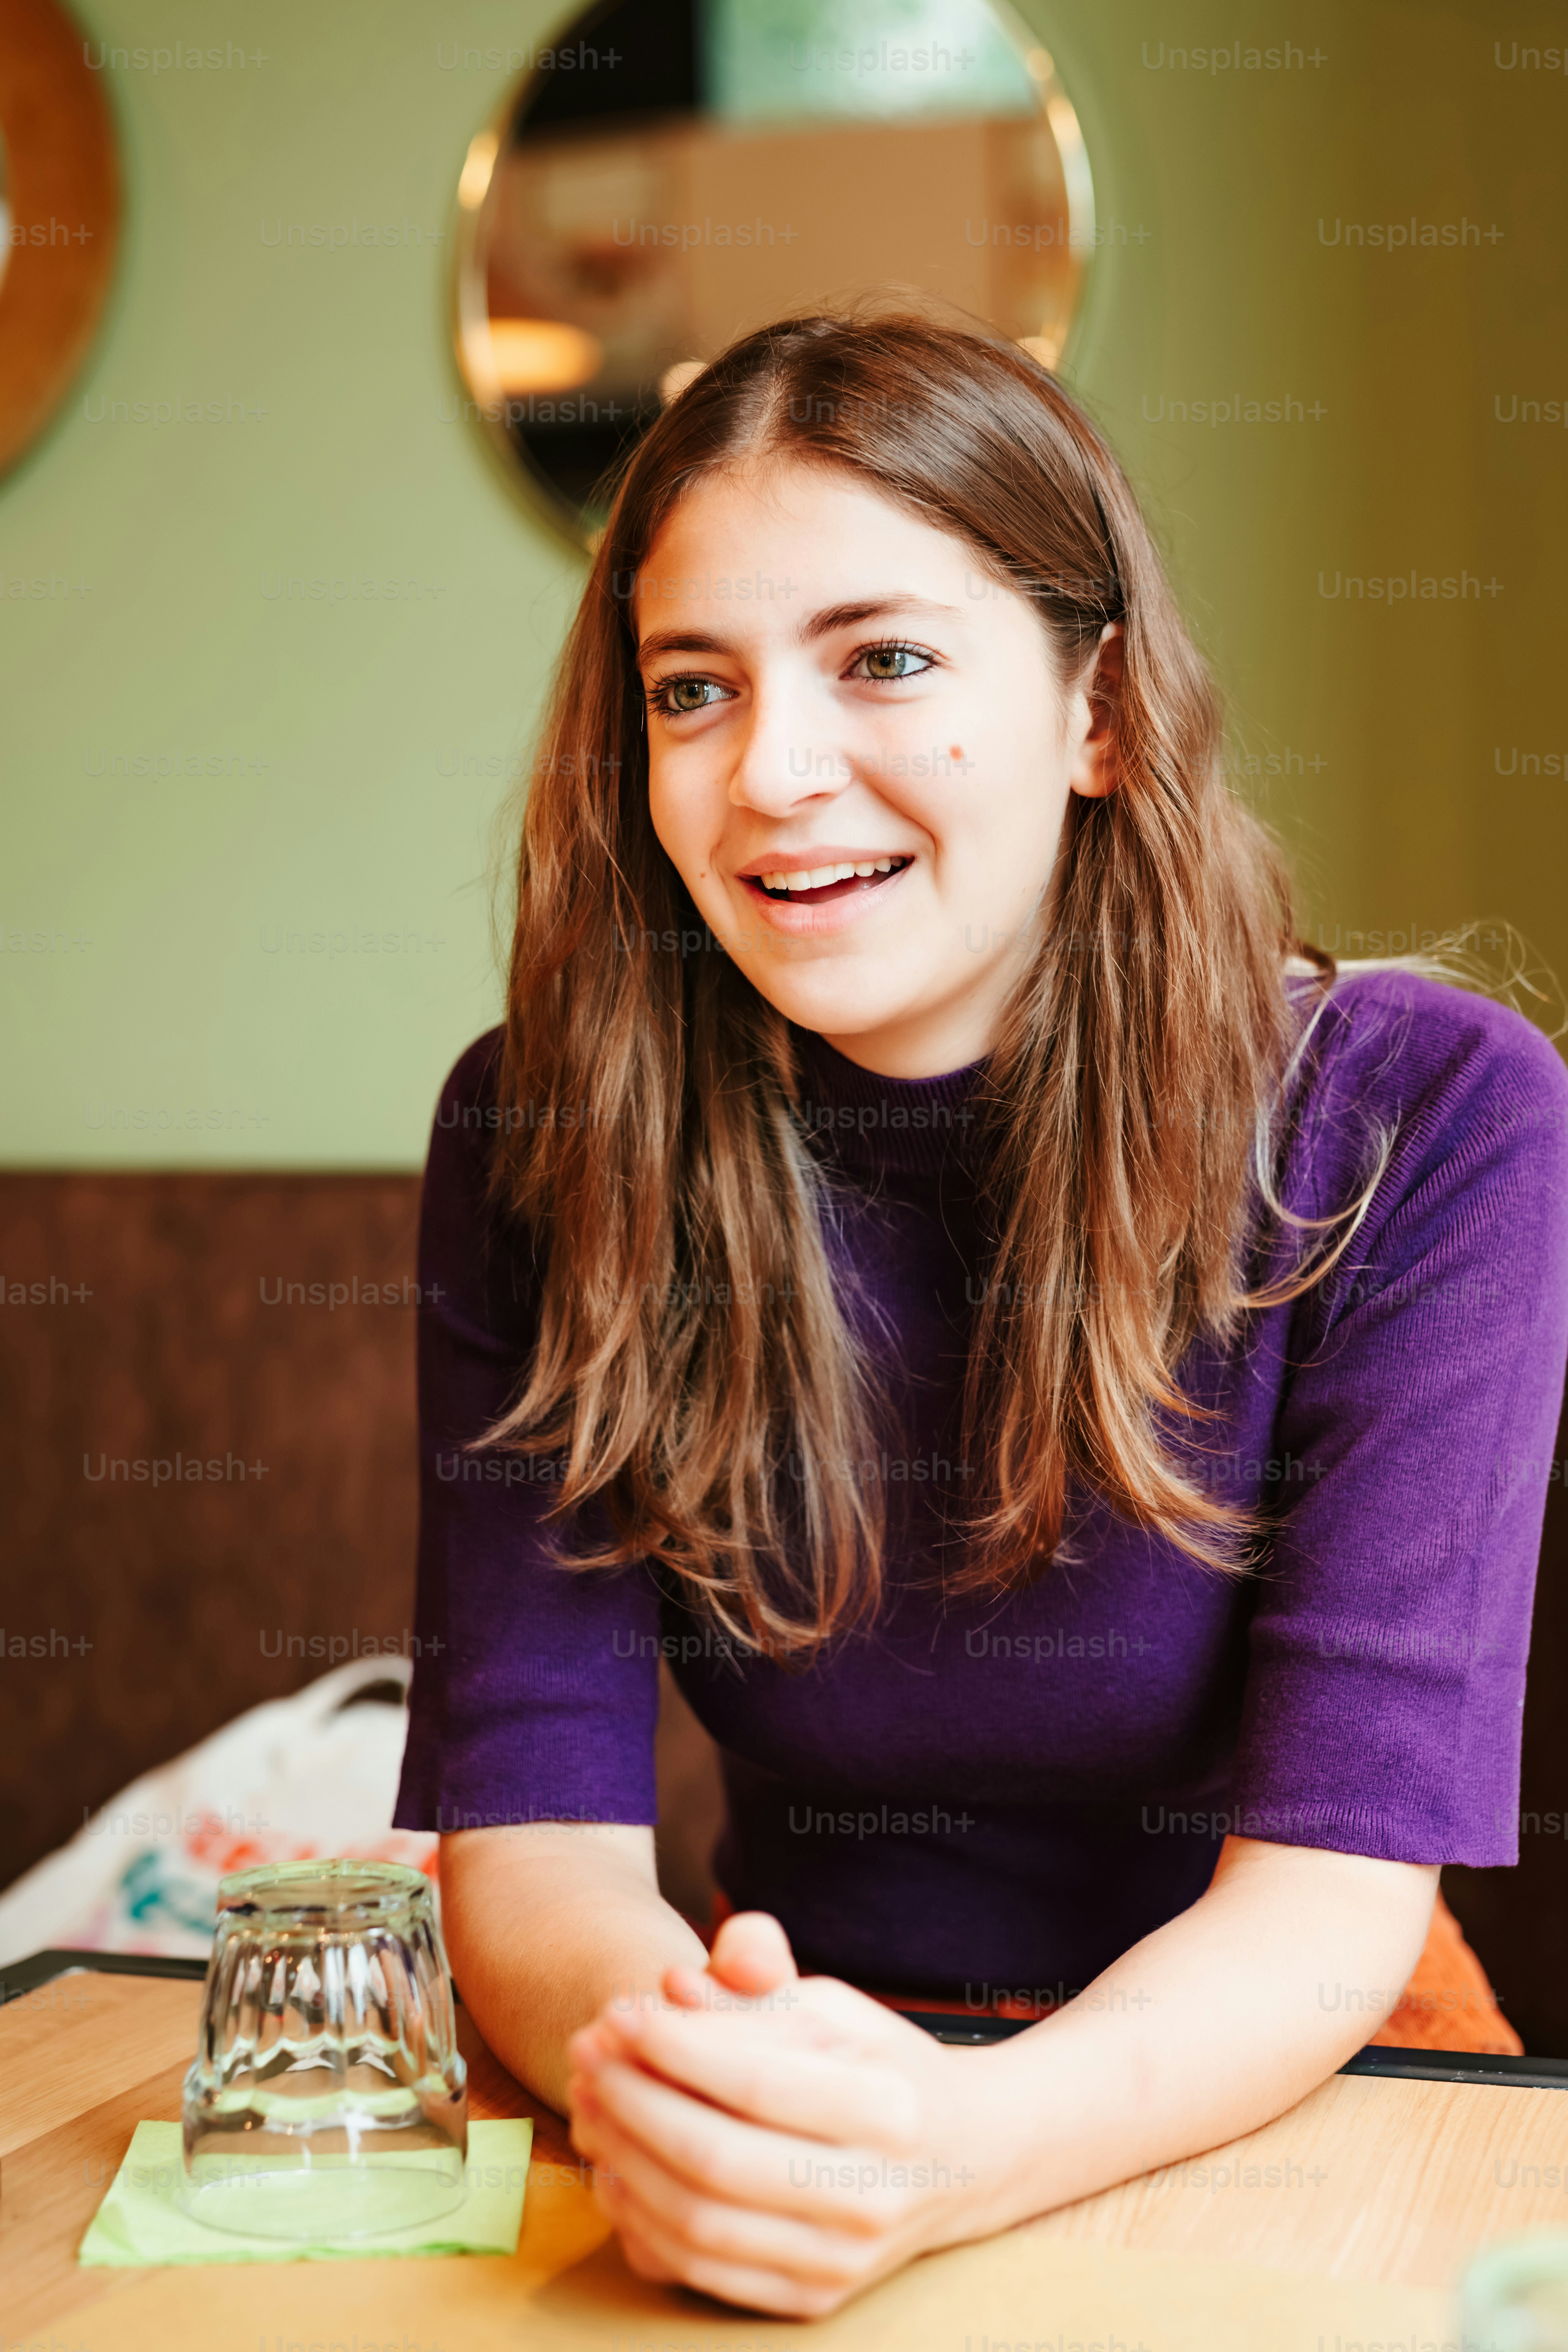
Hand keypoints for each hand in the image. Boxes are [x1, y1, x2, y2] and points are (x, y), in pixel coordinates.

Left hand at [565, 1912, 1024, 2316]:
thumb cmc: (881, 2066)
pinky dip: (643, 2221)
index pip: (754, 2081)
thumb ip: (754, 1993)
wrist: (963, 2158)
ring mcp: (842, 2260)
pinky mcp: (813, 2299)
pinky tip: (614, 2169)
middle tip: (585, 2056)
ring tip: (588, 2105)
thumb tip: (673, 1987)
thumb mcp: (834, 2008)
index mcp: (888, 2108)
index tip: (618, 2014)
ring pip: (697, 2222)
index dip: (673, 2047)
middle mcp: (871, 2194)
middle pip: (715, 2157)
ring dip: (623, 2160)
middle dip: (631, 2103)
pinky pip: (702, 2270)